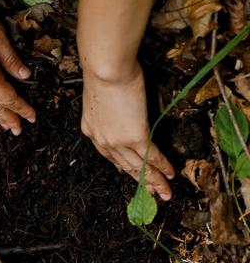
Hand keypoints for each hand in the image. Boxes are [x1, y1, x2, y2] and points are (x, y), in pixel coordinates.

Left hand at [81, 63, 174, 199]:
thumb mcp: (102, 96)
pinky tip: (170, 173)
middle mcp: (102, 140)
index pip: (109, 155)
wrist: (106, 68)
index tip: (132, 174)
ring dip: (154, 181)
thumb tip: (123, 108)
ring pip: (138, 167)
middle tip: (152, 194)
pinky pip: (151, 156)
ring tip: (165, 192)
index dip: (123, 166)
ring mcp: (118, 140)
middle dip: (140, 181)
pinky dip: (162, 166)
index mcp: (92, 130)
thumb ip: (111, 109)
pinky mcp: (134, 136)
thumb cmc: (104, 72)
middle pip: (124, 166)